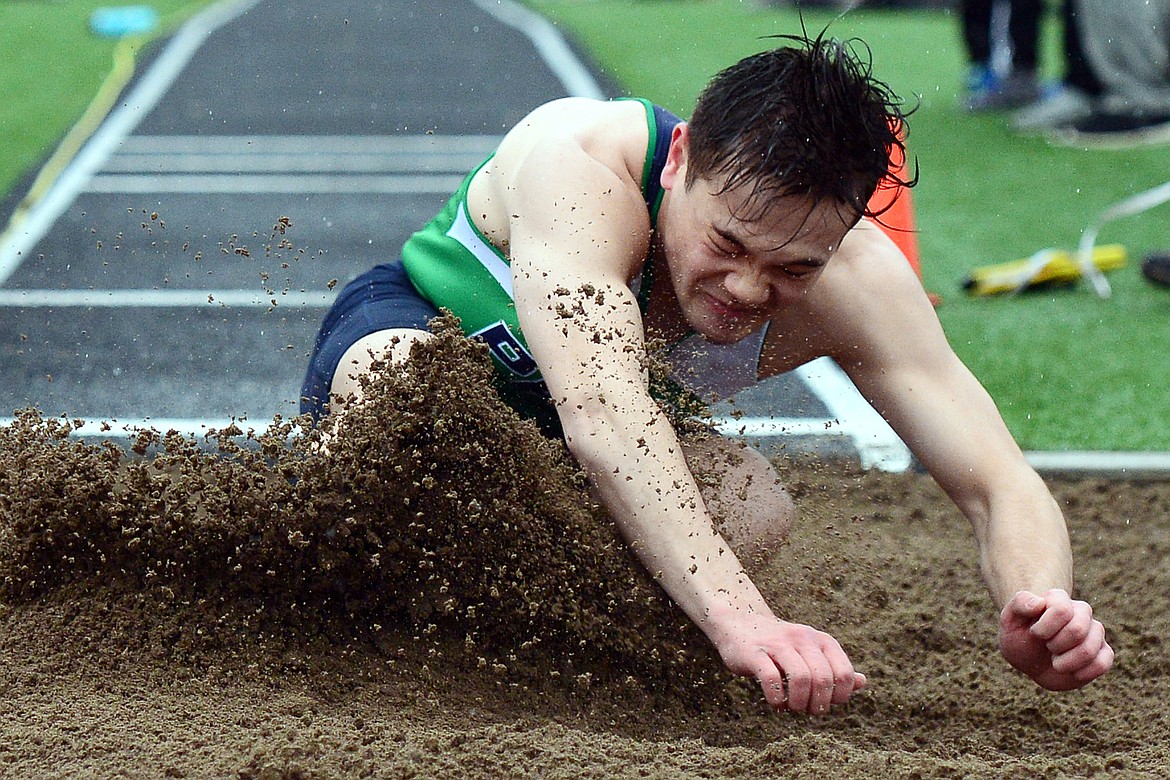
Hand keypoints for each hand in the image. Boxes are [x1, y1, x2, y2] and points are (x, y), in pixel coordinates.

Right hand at [707, 612, 865, 714]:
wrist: (739, 623)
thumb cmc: (779, 646)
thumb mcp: (810, 652)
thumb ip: (834, 668)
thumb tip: (861, 682)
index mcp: (820, 640)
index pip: (843, 674)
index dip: (838, 697)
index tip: (825, 703)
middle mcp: (802, 639)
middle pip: (823, 679)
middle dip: (818, 703)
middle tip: (808, 709)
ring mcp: (778, 644)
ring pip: (801, 679)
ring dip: (798, 703)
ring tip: (792, 707)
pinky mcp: (755, 653)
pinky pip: (772, 679)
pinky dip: (777, 699)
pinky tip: (775, 702)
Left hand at [998, 589, 1113, 690]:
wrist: (1030, 661)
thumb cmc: (1019, 637)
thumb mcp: (1010, 620)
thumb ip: (1020, 604)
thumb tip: (1038, 603)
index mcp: (1059, 599)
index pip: (1061, 610)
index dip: (1044, 628)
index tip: (1034, 633)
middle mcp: (1081, 612)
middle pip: (1077, 630)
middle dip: (1055, 645)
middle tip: (1047, 647)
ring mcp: (1095, 632)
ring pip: (1089, 650)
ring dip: (1065, 662)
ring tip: (1056, 660)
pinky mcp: (1104, 653)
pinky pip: (1102, 664)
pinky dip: (1081, 673)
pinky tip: (1070, 671)